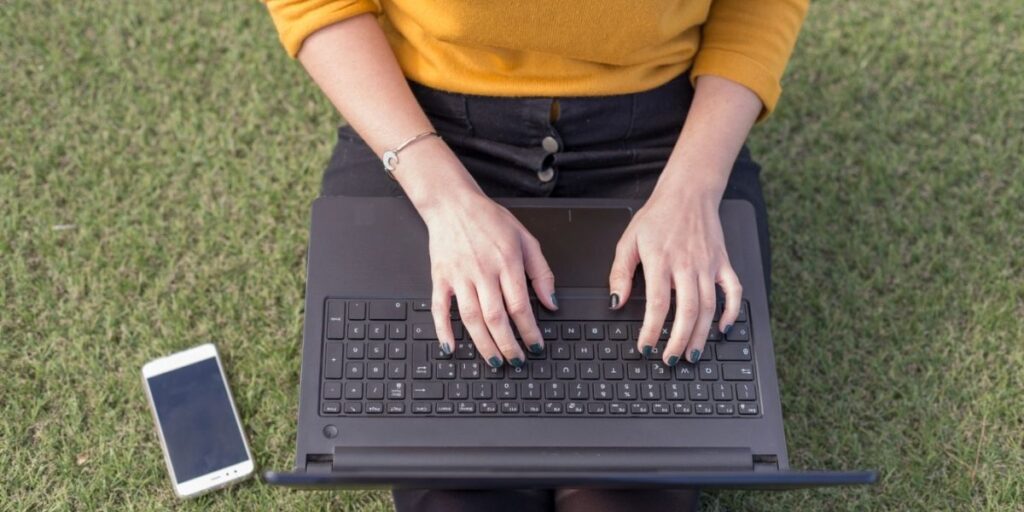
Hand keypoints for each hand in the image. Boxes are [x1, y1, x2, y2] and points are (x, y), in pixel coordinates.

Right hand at [418, 186, 557, 367]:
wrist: (453, 203)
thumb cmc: (489, 219)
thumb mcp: (525, 239)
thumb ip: (541, 272)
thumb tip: (551, 302)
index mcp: (507, 261)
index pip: (520, 305)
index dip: (530, 330)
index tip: (536, 345)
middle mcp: (482, 271)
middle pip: (496, 318)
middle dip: (508, 345)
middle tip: (516, 361)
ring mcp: (459, 276)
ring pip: (471, 318)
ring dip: (483, 344)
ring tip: (494, 361)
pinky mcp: (440, 277)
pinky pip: (439, 308)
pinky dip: (443, 331)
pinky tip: (452, 348)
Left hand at [608, 187, 741, 365]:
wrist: (688, 192)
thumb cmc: (658, 217)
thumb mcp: (628, 240)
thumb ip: (620, 273)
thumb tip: (615, 302)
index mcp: (661, 260)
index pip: (657, 303)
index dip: (651, 329)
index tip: (645, 347)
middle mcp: (687, 264)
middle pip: (687, 310)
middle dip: (679, 340)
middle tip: (671, 359)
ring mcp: (708, 264)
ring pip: (709, 306)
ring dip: (701, 334)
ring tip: (691, 354)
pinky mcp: (723, 262)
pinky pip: (733, 291)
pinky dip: (731, 312)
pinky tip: (722, 328)